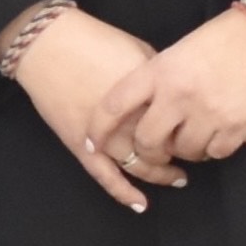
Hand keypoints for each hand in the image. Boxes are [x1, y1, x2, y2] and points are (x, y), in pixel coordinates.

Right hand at [6, 6, 174, 210]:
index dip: (190, 130)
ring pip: (140, 167)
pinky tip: (141, 204)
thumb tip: (173, 96)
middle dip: (181, 155)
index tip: (197, 131)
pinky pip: (106, 177)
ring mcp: (105, 138)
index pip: (179, 124)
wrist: (48, 45)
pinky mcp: (82, 146)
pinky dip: (124, 193)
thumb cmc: (93, 41)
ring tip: (177, 178)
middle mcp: (130, 122)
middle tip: (194, 156)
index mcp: (148, 98)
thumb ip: (158, 78)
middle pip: (165, 148)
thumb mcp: (138, 50)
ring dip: (160, 175)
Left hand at [99, 9, 245, 168]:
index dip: (97, 128)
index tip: (91, 141)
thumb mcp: (178, 52)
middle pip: (148, 142)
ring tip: (192, 139)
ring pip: (185, 152)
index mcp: (159, 72)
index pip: (114, 105)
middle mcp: (179, 95)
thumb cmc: (221, 39)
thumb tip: (143, 109)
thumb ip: (158, 80)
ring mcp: (209, 113)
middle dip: (148, 153)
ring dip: (185, 151)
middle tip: (156, 151)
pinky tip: (215, 139)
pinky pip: (216, 153)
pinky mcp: (238, 125)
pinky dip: (213, 150)